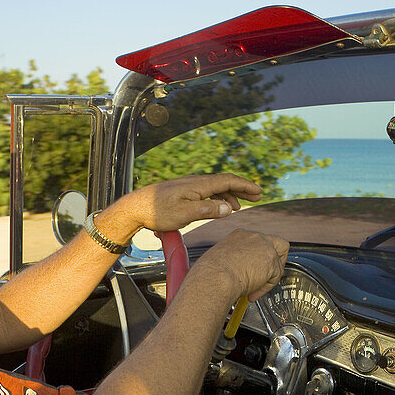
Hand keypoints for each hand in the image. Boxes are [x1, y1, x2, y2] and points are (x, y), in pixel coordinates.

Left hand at [99, 174, 261, 239]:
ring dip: (229, 195)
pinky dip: (217, 198)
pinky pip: (206, 192)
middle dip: (241, 188)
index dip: (245, 186)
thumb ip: (208, 210)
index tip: (258, 191)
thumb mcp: (185, 214)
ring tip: (238, 207)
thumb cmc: (157, 212)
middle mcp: (195, 182)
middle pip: (224, 182)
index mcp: (198, 185)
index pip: (227, 181)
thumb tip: (228, 208)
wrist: (135, 208)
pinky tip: (218, 207)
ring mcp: (188, 187)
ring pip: (215, 188)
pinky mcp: (182, 193)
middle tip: (257, 196)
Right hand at [194, 229, 288, 301]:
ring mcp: (264, 246)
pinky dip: (266, 287)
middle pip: (277, 243)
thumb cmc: (211, 273)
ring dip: (270, 276)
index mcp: (239, 236)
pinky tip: (253, 292)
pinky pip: (275, 276)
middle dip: (275, 261)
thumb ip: (235, 262)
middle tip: (266, 275)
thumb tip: (239, 271)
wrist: (214, 278)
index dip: (258, 258)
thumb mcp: (221, 261)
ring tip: (256, 287)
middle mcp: (253, 237)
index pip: (258, 243)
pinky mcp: (271, 260)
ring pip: (279, 261)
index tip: (253, 269)